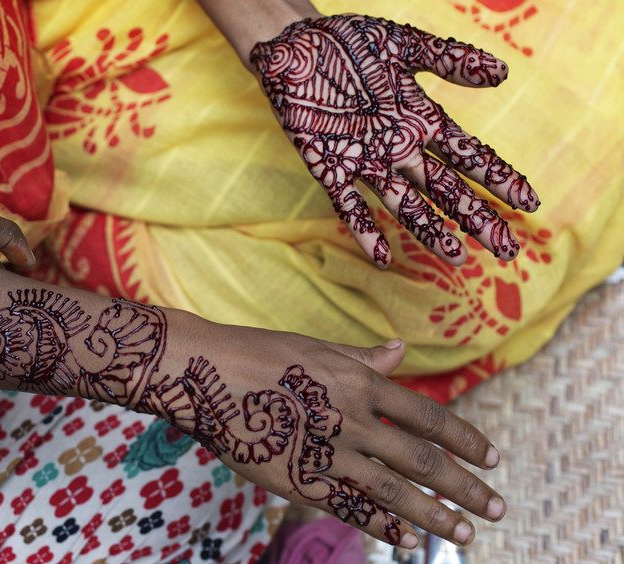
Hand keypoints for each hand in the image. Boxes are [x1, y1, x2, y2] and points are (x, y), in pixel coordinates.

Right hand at [145, 328, 504, 548]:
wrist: (206, 374)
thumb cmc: (261, 353)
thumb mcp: (318, 348)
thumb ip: (364, 358)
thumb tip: (400, 352)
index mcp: (361, 382)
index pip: (428, 417)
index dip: (465, 440)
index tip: (491, 458)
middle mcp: (353, 419)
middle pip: (421, 460)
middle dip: (464, 487)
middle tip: (495, 509)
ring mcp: (326, 452)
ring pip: (392, 491)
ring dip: (433, 514)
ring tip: (465, 533)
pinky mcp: (298, 478)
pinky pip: (349, 506)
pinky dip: (382, 524)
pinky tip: (408, 540)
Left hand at [251, 14, 539, 267]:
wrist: (296, 44)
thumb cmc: (349, 42)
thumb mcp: (405, 46)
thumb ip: (449, 59)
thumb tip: (503, 72)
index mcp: (420, 119)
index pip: (468, 155)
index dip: (497, 178)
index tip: (529, 203)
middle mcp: (398, 147)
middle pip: (445, 188)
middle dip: (476, 217)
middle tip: (506, 248)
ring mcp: (364, 160)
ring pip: (405, 203)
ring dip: (430, 230)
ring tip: (457, 258)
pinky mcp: (328, 167)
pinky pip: (348, 204)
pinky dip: (363, 229)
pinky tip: (381, 257)